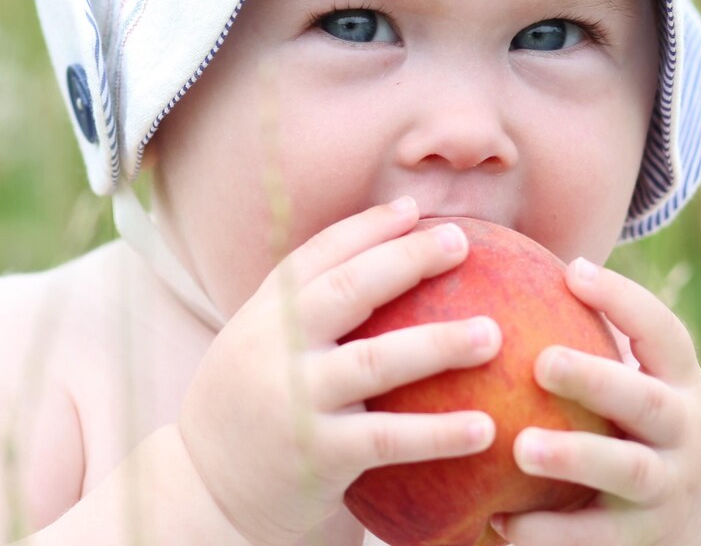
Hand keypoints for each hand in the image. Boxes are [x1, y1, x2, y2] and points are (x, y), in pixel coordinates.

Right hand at [178, 198, 502, 545]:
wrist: (207, 490)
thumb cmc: (250, 412)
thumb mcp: (256, 350)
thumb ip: (301, 317)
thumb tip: (377, 274)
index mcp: (265, 315)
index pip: (316, 256)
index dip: (365, 228)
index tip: (413, 209)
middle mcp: (276, 347)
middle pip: (346, 290)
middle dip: (405, 260)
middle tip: (461, 244)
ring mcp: (296, 399)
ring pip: (375, 360)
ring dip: (438, 344)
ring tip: (493, 334)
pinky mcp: (318, 453)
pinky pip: (389, 438)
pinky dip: (438, 433)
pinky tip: (485, 428)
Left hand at [492, 259, 700, 544]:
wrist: (687, 529)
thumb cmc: (629, 430)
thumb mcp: (631, 386)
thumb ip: (582, 338)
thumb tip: (489, 269)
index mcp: (680, 385)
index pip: (664, 334)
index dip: (624, 300)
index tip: (571, 269)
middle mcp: (687, 434)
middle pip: (648, 402)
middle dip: (598, 380)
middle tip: (542, 363)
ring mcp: (670, 491)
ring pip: (628, 471)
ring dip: (576, 457)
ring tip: (522, 447)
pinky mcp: (643, 542)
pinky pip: (595, 537)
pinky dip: (548, 532)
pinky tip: (497, 523)